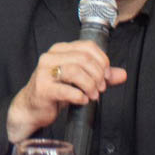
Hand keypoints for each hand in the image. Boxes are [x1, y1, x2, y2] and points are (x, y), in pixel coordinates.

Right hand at [6, 39, 128, 139]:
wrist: (32, 108)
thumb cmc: (56, 92)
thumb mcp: (79, 81)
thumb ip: (100, 76)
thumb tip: (122, 74)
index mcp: (60, 50)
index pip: (87, 47)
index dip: (102, 61)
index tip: (107, 76)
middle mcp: (50, 57)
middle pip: (83, 59)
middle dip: (98, 75)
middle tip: (101, 88)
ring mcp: (44, 72)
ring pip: (75, 71)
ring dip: (90, 85)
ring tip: (93, 95)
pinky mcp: (42, 89)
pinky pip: (66, 90)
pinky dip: (79, 96)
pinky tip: (82, 100)